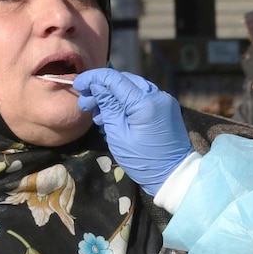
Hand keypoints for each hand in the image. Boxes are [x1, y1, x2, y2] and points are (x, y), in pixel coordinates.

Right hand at [74, 68, 192, 195]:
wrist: (174, 175)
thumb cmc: (143, 160)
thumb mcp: (119, 135)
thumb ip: (108, 107)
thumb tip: (96, 86)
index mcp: (145, 102)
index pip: (115, 79)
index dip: (93, 78)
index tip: (77, 85)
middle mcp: (157, 95)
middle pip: (124, 80)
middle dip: (102, 89)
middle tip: (85, 105)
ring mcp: (164, 100)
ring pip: (133, 87)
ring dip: (113, 96)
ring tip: (97, 115)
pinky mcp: (166, 107)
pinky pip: (142, 97)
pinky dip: (126, 102)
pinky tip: (113, 116)